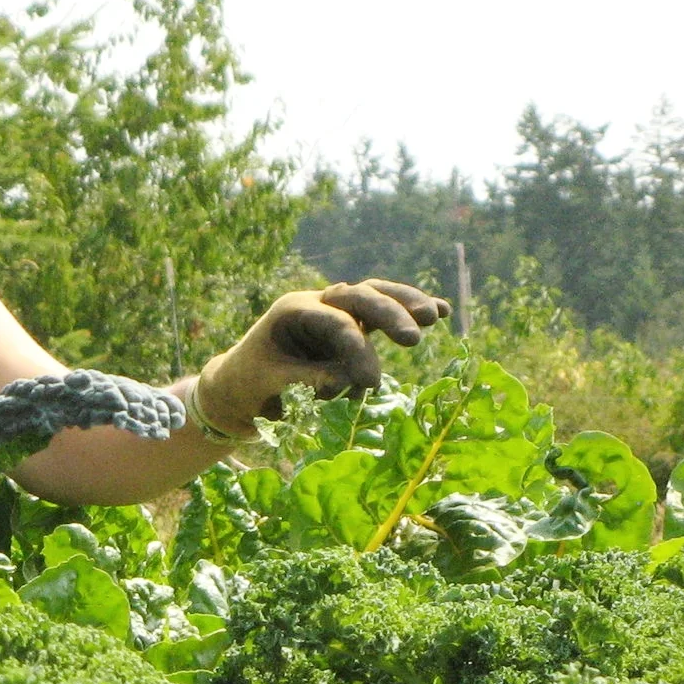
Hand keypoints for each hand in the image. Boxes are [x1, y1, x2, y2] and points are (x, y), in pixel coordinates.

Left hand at [194, 279, 450, 435]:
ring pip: (376, 296)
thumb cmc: (251, 383)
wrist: (242, 386)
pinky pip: (384, 313)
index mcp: (292, 310)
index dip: (353, 345)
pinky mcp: (354, 326)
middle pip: (358, 297)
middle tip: (413, 339)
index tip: (369, 378)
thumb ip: (312, 380)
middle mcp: (318, 303)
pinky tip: (441, 311)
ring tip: (435, 315)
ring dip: (407, 304)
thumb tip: (352, 381)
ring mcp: (337, 312)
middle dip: (387, 315)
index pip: (331, 320)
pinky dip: (411, 309)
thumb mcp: (273, 384)